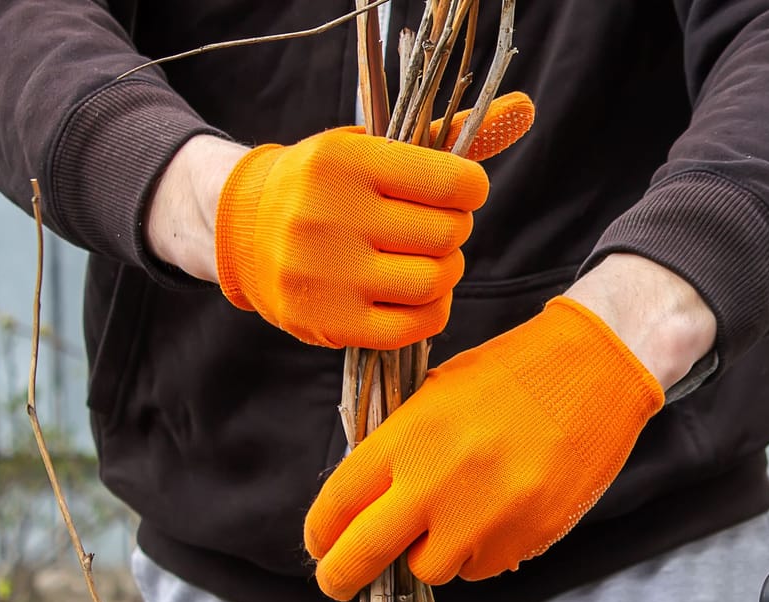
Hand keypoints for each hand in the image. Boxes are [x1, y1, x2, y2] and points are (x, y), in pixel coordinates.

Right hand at [145, 94, 534, 350]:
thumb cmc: (329, 185)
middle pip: (448, 235)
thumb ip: (450, 136)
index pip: (451, 181)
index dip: (469, 190)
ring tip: (421, 259)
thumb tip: (525, 109)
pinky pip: (415, 326)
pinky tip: (413, 294)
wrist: (244, 228)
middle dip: (452, 231)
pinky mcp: (329, 322)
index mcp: (346, 161)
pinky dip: (430, 311)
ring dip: (444, 272)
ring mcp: (326, 273)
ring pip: (436, 281)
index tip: (455, 192)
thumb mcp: (376, 148)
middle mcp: (329, 215)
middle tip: (430, 228)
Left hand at [302, 294, 668, 600]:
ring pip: (430, 569)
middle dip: (342, 577)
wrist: (597, 371)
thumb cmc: (515, 374)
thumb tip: (365, 503)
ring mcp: (485, 517)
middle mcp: (439, 483)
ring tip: (453, 520)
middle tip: (337, 584)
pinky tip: (498, 513)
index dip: (320, 533)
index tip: (319, 544)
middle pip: (365, 554)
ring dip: (429, 555)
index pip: (338, 503)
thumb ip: (398, 448)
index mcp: (408, 437)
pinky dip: (479, 552)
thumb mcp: (438, 394)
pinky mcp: (527, 537)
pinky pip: (483, 567)